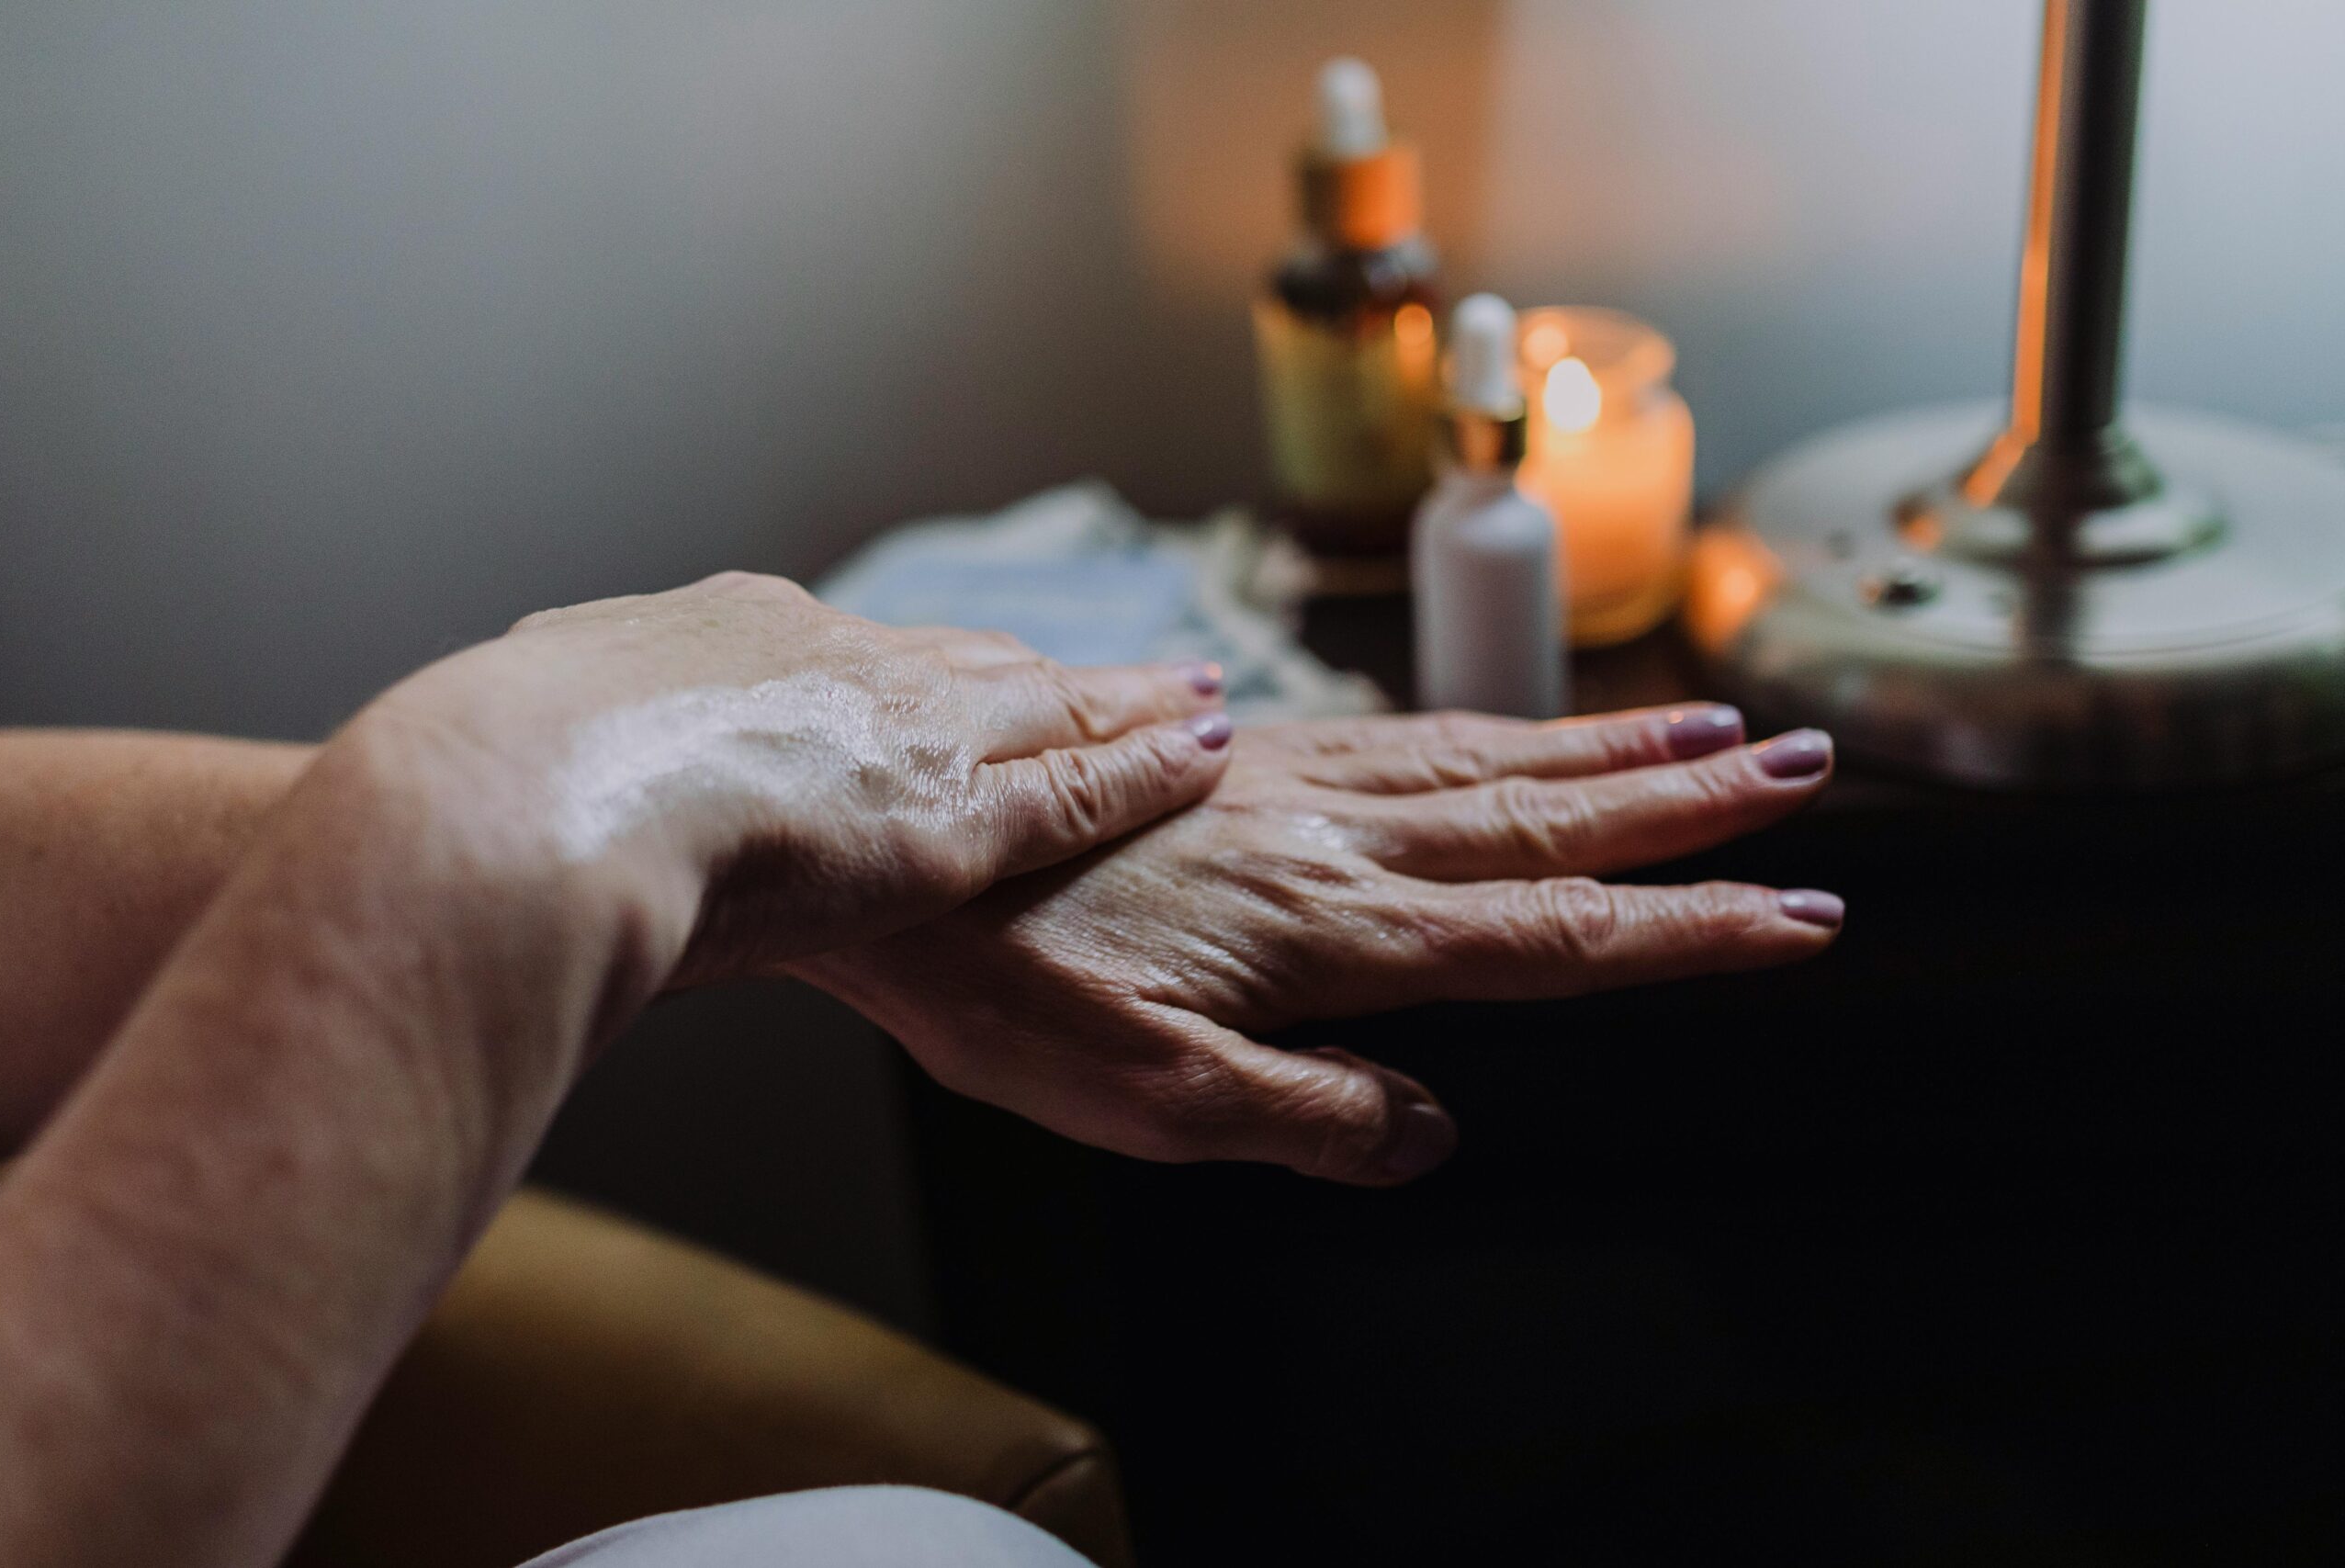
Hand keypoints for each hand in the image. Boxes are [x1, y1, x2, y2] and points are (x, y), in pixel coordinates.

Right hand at [353, 572, 1232, 981]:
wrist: (520, 812)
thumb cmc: (487, 794)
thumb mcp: (519, 744)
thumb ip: (556, 751)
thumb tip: (504, 759)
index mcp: (722, 643)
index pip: (854, 658)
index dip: (920, 671)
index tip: (955, 676)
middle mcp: (830, 665)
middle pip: (975, 666)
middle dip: (1049, 677)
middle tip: (1120, 675)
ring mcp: (900, 734)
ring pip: (1054, 709)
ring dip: (1133, 705)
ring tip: (1202, 699)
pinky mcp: (954, 814)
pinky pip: (1084, 784)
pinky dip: (1153, 766)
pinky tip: (1212, 750)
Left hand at [795, 704, 1841, 1185]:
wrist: (896, 854)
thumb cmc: (1006, 985)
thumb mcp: (1153, 1100)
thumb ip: (1308, 1117)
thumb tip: (1426, 1131)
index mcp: (1337, 930)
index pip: (1553, 931)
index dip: (1685, 928)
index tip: (1795, 912)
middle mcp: (1335, 840)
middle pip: (1548, 815)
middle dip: (1690, 801)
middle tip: (1806, 770)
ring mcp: (1290, 785)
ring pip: (1484, 759)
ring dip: (1608, 744)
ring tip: (1709, 724)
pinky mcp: (1239, 755)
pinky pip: (1398, 734)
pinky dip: (1487, 727)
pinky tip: (1505, 731)